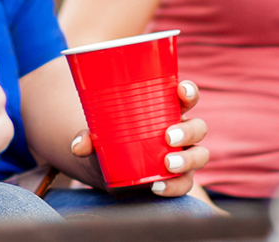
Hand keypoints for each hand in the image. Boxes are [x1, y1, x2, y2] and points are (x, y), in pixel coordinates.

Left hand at [69, 79, 209, 195]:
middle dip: (188, 131)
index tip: (180, 90)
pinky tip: (158, 187)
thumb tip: (78, 145)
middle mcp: (181, 132)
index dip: (189, 92)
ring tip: (168, 164)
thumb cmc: (112, 140)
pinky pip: (185, 183)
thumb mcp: (100, 136)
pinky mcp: (178, 178)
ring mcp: (183, 156)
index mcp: (168, 111)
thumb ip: (89, 138)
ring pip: (200, 155)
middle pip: (198, 128)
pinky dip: (174, 186)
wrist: (111, 170)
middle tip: (169, 136)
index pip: (187, 97)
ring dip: (187, 159)